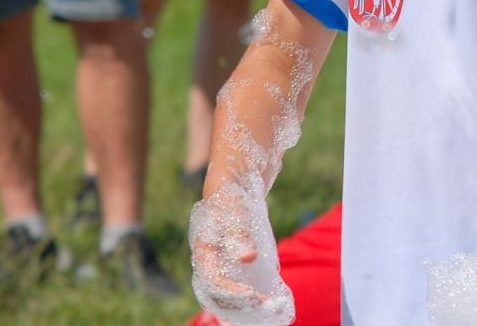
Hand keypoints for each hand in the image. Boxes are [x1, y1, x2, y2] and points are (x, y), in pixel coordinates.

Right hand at [188, 179, 295, 325]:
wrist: (240, 172)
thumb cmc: (232, 190)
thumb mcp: (235, 209)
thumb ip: (239, 233)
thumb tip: (248, 258)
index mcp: (203, 249)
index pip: (213, 281)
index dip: (233, 293)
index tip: (255, 296)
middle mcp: (211, 257)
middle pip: (221, 290)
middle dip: (243, 301)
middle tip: (266, 305)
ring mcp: (224, 256)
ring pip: (232, 286)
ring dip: (249, 297)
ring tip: (271, 304)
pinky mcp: (238, 252)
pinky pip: (244, 276)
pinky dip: (256, 284)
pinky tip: (273, 288)